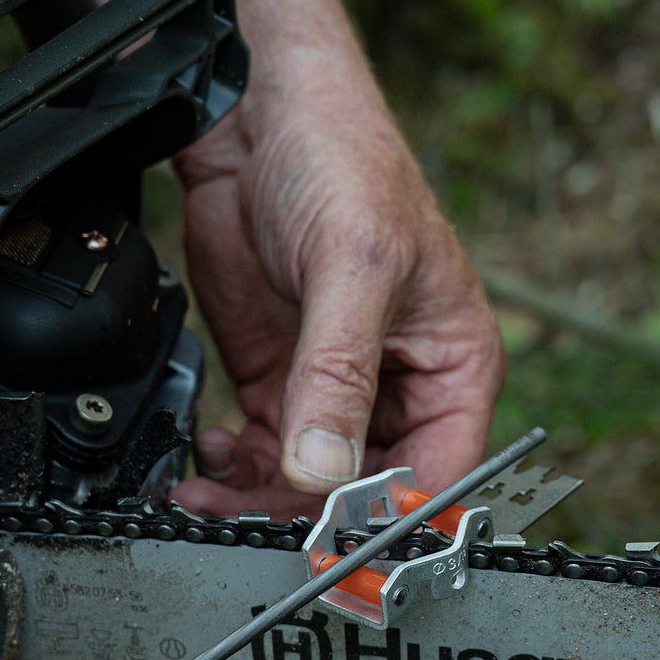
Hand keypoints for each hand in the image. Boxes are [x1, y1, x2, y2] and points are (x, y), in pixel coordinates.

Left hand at [173, 40, 505, 517]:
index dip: (389, 518)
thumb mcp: (353, 268)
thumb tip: (325, 470)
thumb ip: (339, 373)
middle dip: (307, 514)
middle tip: (245, 523)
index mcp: (454, 366)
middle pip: (366, 492)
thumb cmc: (345, 163)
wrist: (257, 117)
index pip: (438, 474)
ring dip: (256, 498)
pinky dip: (232, 467)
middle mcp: (400, 386)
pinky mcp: (278, 377)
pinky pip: (262, 451)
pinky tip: (205, 457)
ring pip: (306, 483)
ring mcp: (334, 387)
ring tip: (207, 490)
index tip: (332, 543)